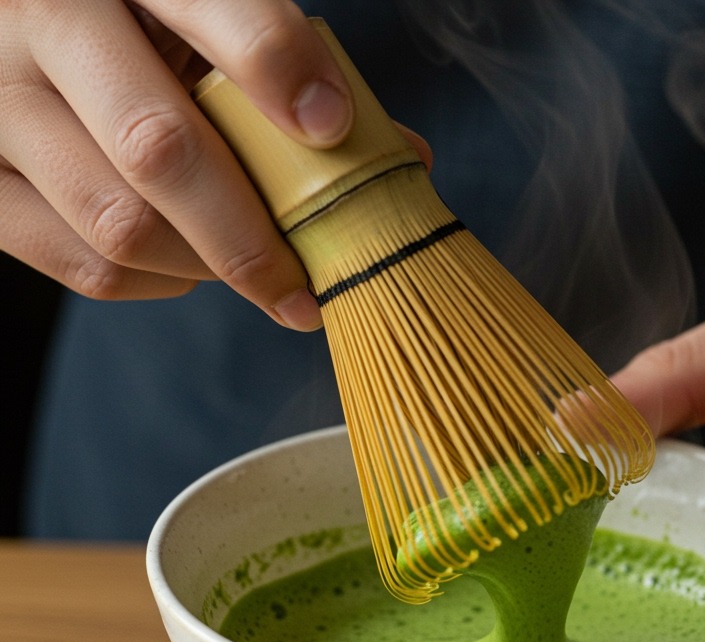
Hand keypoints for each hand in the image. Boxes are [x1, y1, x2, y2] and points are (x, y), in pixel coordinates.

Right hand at [0, 1, 354, 329]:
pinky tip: (182, 264)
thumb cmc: (136, 36)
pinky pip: (84, 266)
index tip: (331, 124)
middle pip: (160, 148)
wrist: (17, 37)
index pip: (204, 1)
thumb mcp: (203, 22)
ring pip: (121, 223)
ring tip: (246, 267)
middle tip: (306, 289)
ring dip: (205, 267)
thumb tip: (404, 158)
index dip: (273, 62)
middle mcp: (42, 22)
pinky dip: (154, 283)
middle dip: (251, 238)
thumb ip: (291, 75)